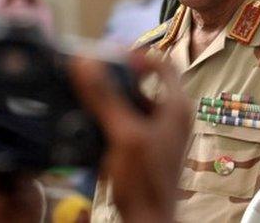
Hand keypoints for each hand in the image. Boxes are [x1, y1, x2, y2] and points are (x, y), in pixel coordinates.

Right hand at [70, 52, 191, 222]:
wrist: (147, 220)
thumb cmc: (145, 182)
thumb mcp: (124, 134)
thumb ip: (106, 98)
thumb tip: (86, 63)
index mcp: (176, 106)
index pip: (163, 64)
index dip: (138, 54)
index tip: (111, 55)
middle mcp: (170, 116)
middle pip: (142, 83)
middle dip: (114, 77)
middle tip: (88, 71)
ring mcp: (157, 132)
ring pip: (129, 103)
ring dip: (106, 97)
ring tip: (83, 93)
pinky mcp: (142, 146)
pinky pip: (123, 122)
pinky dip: (107, 117)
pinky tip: (88, 120)